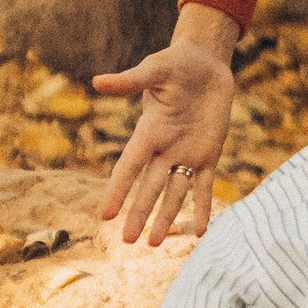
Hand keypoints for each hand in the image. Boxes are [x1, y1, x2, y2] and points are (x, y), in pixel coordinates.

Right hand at [96, 20, 236, 244]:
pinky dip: (202, 207)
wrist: (206, 63)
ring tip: (154, 244)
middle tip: (128, 241)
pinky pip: (205, 185)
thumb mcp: (155, 70)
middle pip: (149, 187)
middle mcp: (164, 148)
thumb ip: (130, 81)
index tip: (103, 215)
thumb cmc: (176, 63)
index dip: (117, 191)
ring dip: (165, 218)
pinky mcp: (209, 153)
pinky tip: (199, 231)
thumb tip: (97, 82)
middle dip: (139, 214)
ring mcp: (187, 153)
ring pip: (174, 193)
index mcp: (148, 132)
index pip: (129, 167)